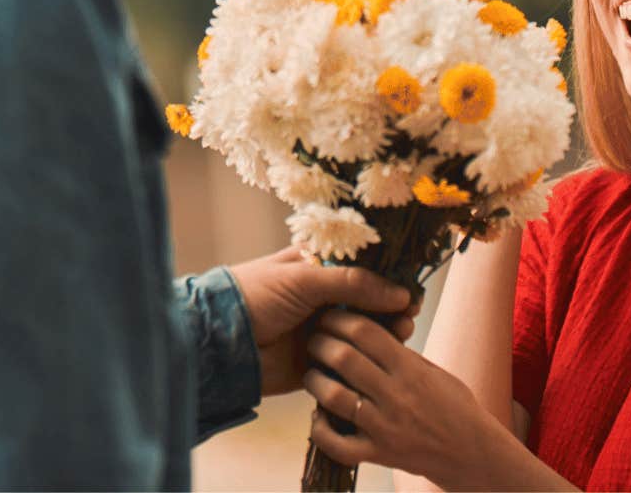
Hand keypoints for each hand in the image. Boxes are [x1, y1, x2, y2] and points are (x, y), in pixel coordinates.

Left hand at [227, 247, 414, 395]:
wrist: (218, 342)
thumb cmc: (256, 296)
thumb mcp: (305, 279)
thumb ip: (353, 283)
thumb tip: (401, 293)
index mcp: (317, 268)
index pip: (363, 270)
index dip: (389, 279)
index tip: (412, 290)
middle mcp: (322, 298)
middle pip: (369, 301)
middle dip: (392, 308)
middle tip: (409, 315)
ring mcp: (321, 330)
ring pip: (365, 332)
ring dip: (385, 333)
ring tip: (401, 333)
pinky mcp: (318, 362)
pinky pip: (351, 361)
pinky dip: (369, 360)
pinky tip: (385, 358)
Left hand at [303, 309, 517, 489]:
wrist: (472, 453)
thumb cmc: (455, 406)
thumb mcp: (434, 371)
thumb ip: (402, 354)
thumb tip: (372, 330)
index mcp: (410, 368)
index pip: (366, 332)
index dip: (341, 318)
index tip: (329, 313)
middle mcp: (395, 395)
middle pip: (345, 358)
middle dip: (321, 342)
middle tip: (313, 337)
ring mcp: (384, 427)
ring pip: (334, 398)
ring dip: (315, 381)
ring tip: (311, 373)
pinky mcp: (378, 454)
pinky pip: (338, 445)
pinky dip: (321, 431)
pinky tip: (317, 417)